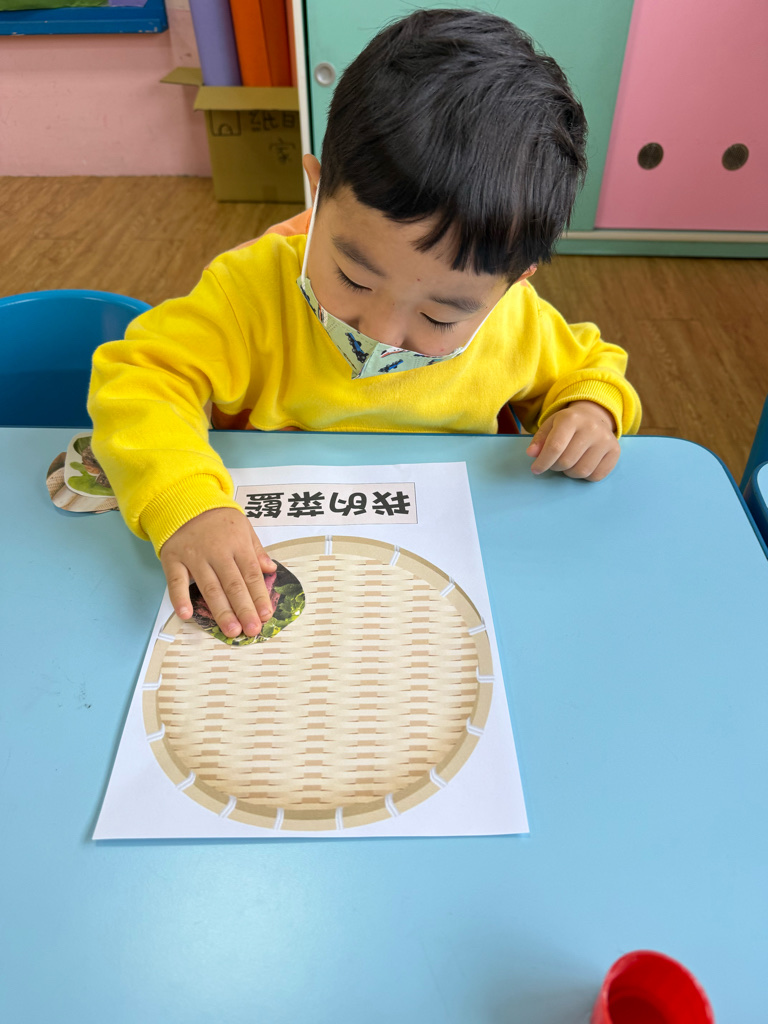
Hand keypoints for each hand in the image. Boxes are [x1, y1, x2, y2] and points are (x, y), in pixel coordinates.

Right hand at [160, 508, 276, 637]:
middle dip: (244, 609)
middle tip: (252, 630)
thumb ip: (256, 550)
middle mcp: (217, 552)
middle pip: (233, 585)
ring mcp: (194, 556)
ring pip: (209, 587)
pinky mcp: (173, 559)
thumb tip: (271, 569)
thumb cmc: (218, 519)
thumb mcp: (243, 527)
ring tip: (231, 630)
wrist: (184, 501)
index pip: (251, 574)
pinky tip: (187, 615)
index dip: (259, 596)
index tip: (267, 615)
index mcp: (237, 544)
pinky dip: (180, 598)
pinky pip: (176, 581)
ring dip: (221, 611)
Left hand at [526, 401, 619, 481]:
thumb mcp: (550, 426)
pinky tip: (582, 464)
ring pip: (582, 471)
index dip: (543, 462)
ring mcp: (606, 440)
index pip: (555, 447)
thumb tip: (532, 454)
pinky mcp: (615, 451)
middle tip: (554, 462)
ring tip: (569, 462)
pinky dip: (586, 476)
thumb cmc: (568, 424)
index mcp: (571, 418)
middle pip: (567, 461)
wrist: (594, 416)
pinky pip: (596, 476)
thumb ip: (539, 440)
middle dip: (555, 467)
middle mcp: (591, 428)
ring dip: (570, 473)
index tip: (536, 469)